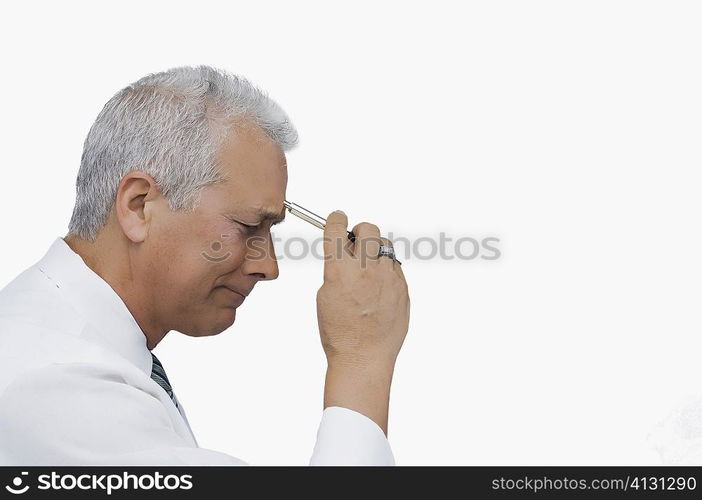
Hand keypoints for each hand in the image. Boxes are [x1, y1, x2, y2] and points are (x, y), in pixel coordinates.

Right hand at [316, 210, 409, 433]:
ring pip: (385, 246)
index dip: (335, 220)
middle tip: (356, 243)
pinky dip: (386, 271)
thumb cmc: (338, 332)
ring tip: (368, 271)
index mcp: (339, 272)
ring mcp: (388, 279)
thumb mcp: (324, 296)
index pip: (337, 229)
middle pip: (369, 229)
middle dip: (360, 232)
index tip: (337, 218)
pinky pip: (395, 267)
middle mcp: (366, 271)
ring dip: (375, 252)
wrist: (364, 358)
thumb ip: (335, 269)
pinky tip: (378, 290)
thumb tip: (343, 250)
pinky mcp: (403, 288)